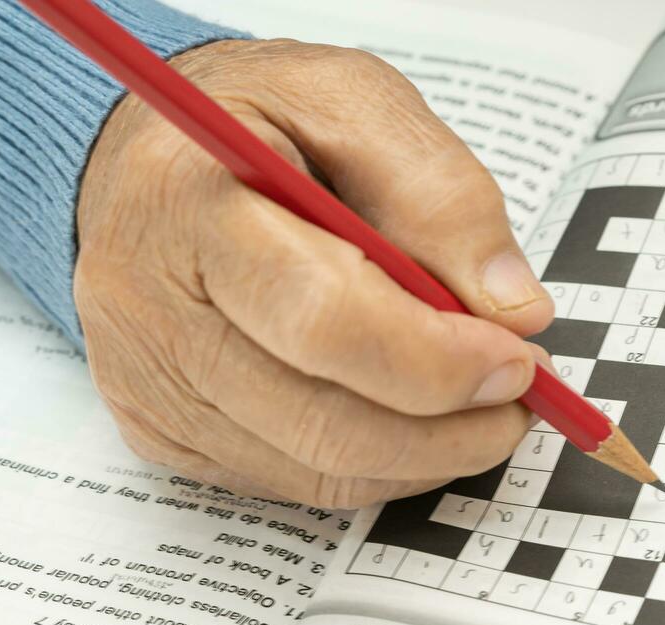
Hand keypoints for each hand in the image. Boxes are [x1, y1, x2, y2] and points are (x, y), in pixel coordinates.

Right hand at [76, 40, 552, 505]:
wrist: (146, 162)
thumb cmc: (257, 124)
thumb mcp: (355, 101)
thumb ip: (441, 196)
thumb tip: (515, 312)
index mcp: (186, 203)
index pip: (323, 320)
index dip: (437, 359)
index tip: (519, 361)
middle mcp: (147, 310)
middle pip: (322, 423)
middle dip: (449, 430)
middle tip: (520, 398)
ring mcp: (145, 386)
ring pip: (317, 472)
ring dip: (426, 456)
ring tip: (480, 404)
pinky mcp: (159, 433)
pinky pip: (294, 484)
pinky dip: (376, 465)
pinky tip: (411, 416)